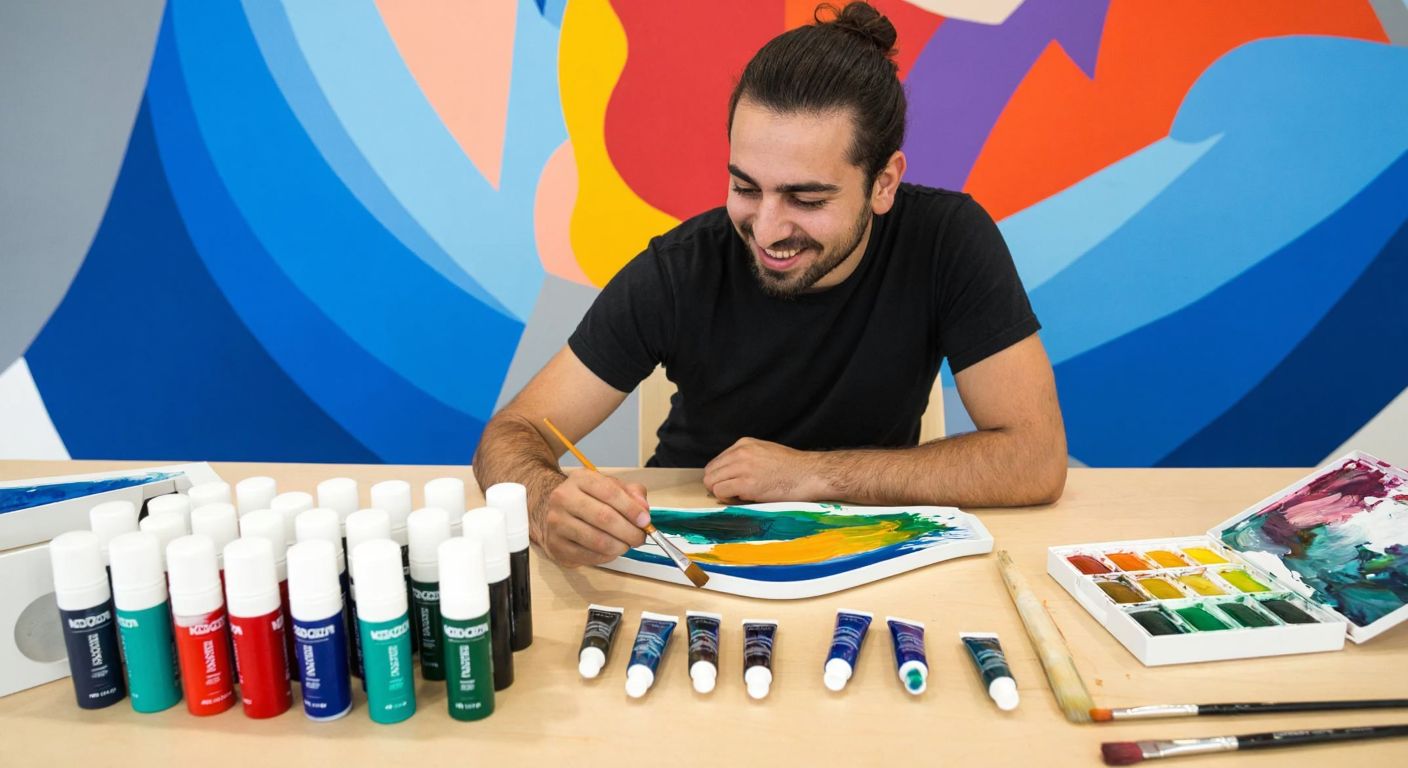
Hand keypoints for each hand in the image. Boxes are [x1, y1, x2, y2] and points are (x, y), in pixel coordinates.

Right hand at [534, 469, 650, 566]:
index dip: (631, 509)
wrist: (554, 511)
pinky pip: (588, 556)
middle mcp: (564, 498)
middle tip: (640, 538)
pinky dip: (607, 557)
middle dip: (629, 531)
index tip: (645, 521)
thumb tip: (643, 510)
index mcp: (580, 479)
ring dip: (619, 546)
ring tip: (627, 545)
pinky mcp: (556, 545)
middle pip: (604, 518)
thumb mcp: (610, 487)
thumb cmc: (588, 499)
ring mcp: (556, 523)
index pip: (609, 492)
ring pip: (597, 540)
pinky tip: (612, 551)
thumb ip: (631, 494)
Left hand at [702, 437, 829, 501]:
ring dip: (722, 492)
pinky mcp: (746, 484)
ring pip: (712, 482)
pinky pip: (721, 492)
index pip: (717, 462)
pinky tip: (742, 498)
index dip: (721, 476)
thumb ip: (746, 458)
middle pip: (710, 472)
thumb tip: (730, 473)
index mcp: (744, 444)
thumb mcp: (765, 452)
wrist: (809, 474)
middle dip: (718, 485)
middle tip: (733, 493)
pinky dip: (727, 498)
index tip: (732, 484)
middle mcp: (740, 453)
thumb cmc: (792, 467)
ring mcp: (742, 467)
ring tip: (739, 496)